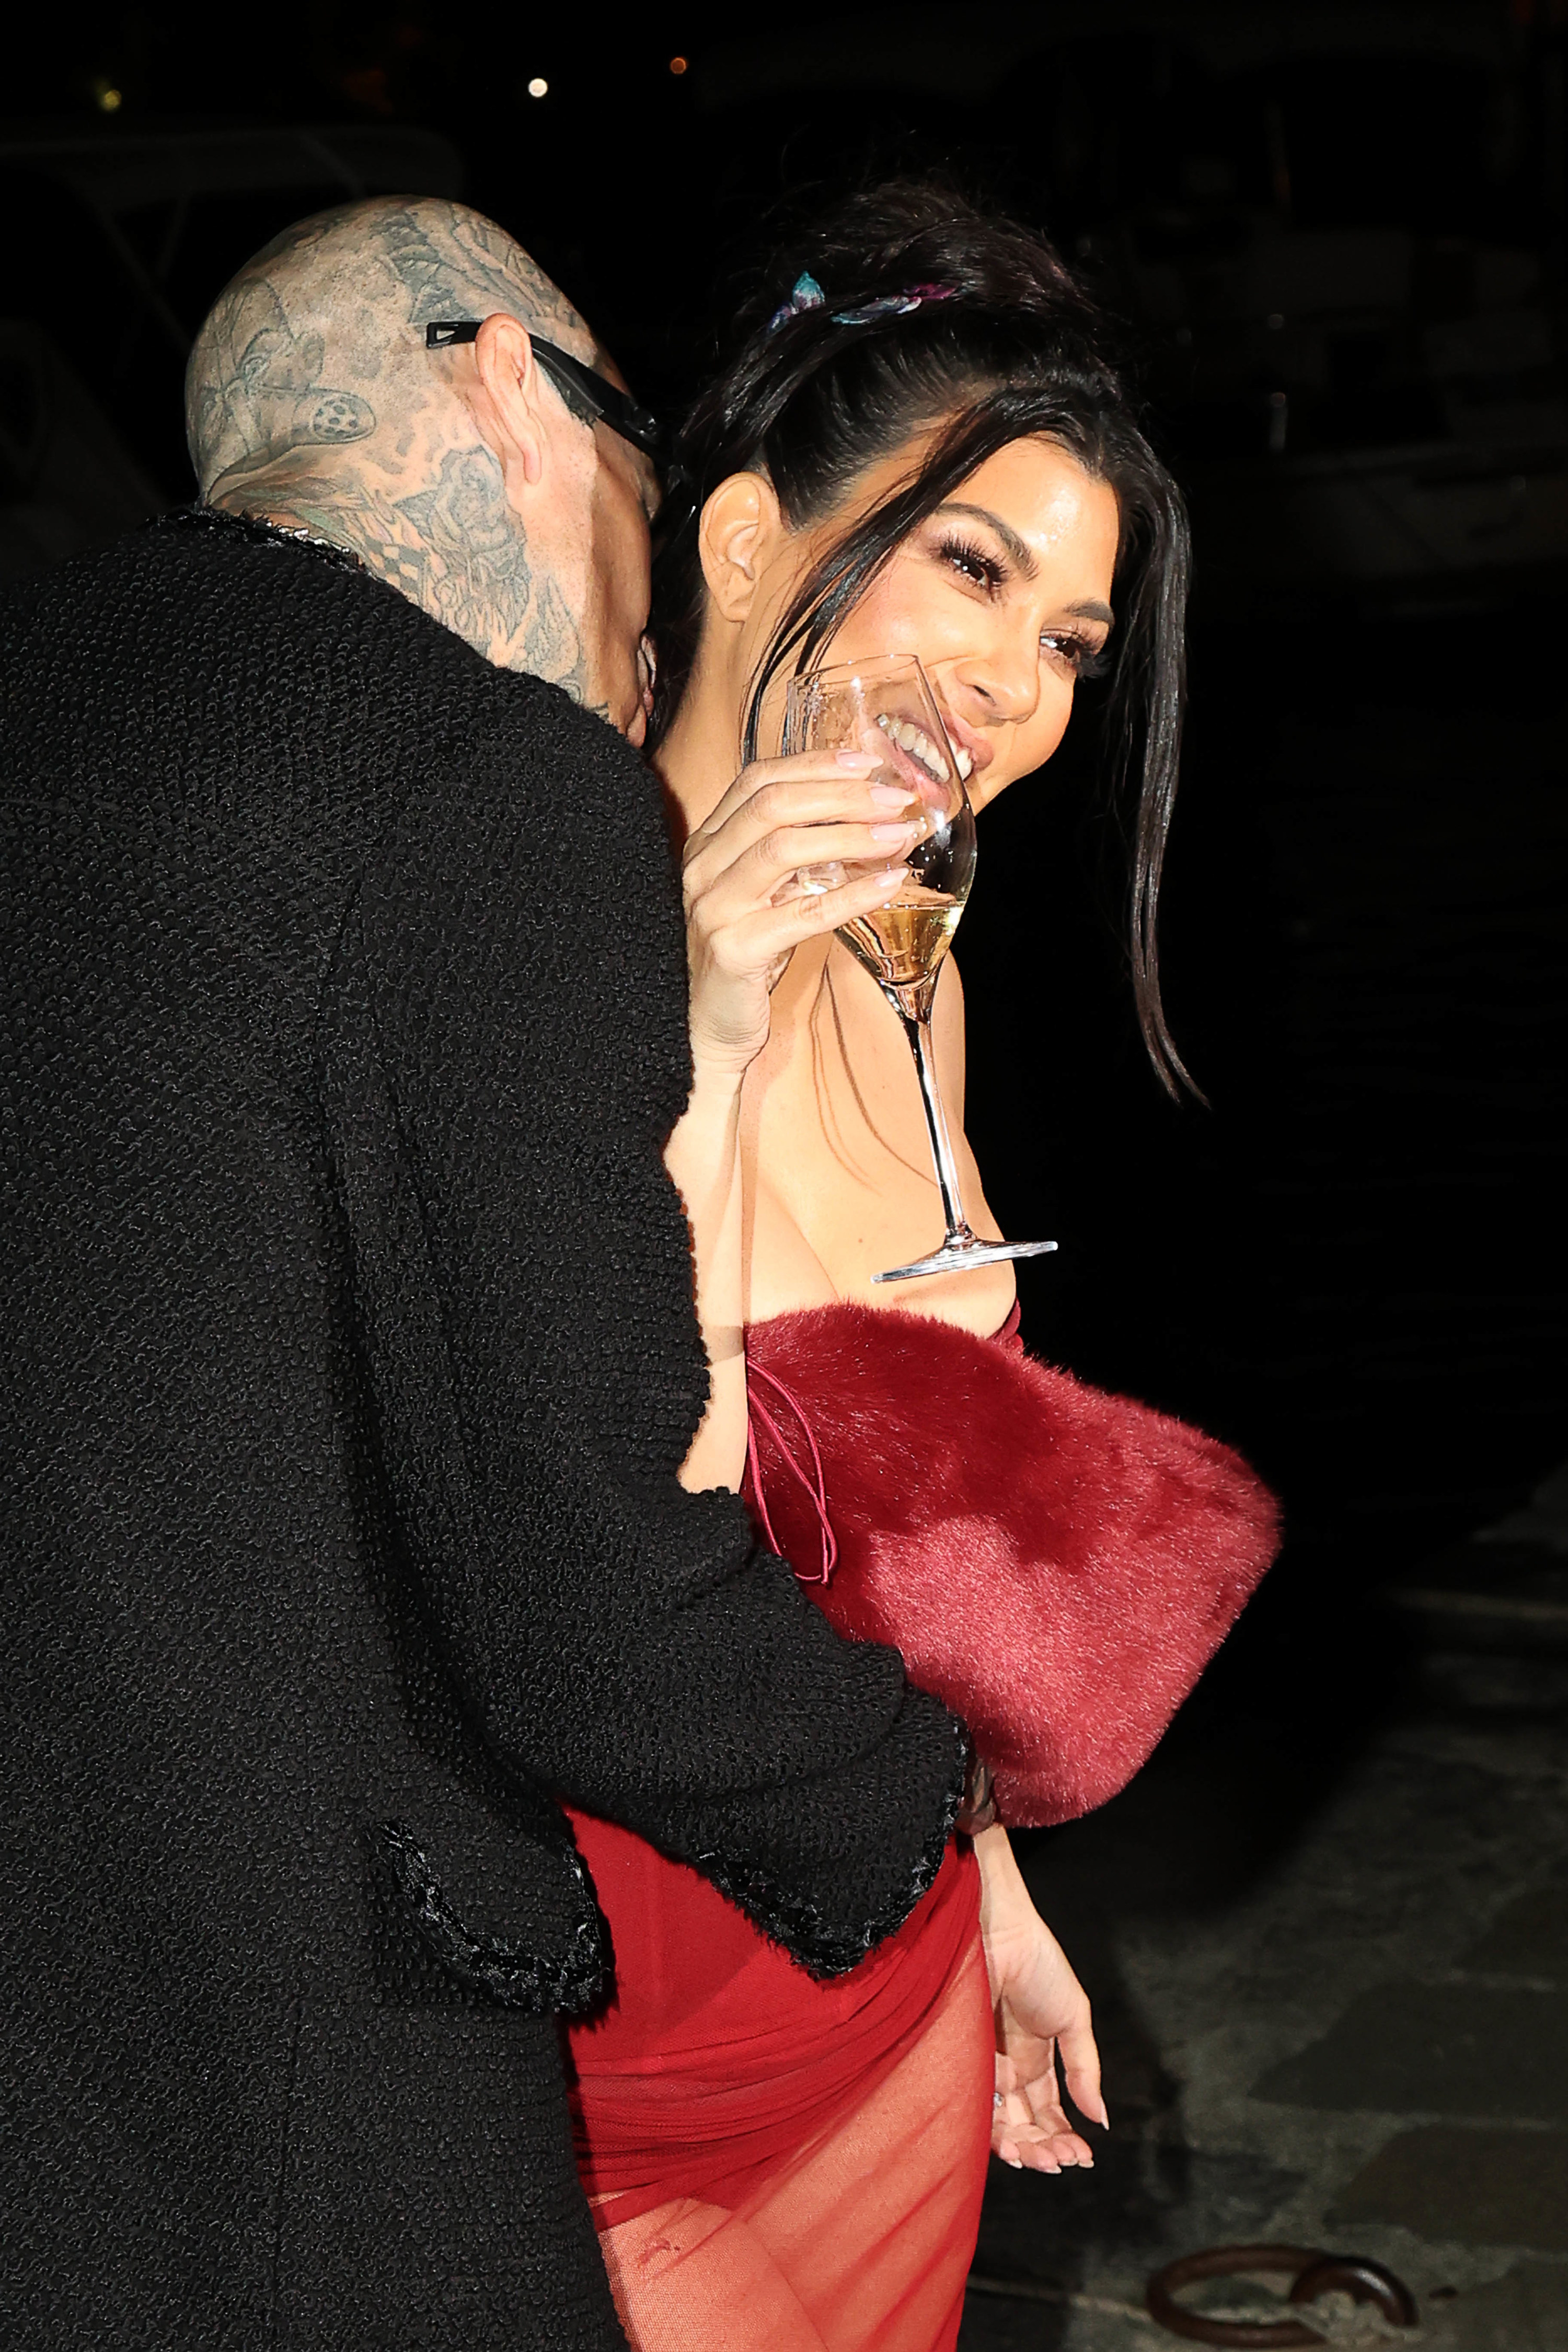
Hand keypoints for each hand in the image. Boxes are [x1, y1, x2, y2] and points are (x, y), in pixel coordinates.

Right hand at [679, 750, 923, 1074]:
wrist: (708, 1029)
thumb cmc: (747, 957)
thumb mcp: (766, 894)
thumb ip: (797, 855)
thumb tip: (870, 819)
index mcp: (708, 844)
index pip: (758, 780)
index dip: (815, 765)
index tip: (867, 762)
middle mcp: (703, 868)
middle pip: (774, 805)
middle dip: (841, 795)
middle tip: (895, 799)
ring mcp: (714, 908)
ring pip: (784, 849)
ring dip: (851, 836)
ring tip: (899, 835)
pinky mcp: (735, 950)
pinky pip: (803, 913)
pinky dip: (852, 895)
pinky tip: (888, 884)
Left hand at [974, 1825, 1107, 2173]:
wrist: (999, 1929)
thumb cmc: (1039, 1964)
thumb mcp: (1073, 2018)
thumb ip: (1085, 2069)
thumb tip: (1101, 2119)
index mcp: (1035, 2060)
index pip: (1049, 2113)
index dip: (1063, 2138)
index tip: (1082, 2157)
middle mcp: (1007, 2068)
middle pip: (1023, 2124)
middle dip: (1042, 2149)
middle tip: (1059, 2163)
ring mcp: (982, 2064)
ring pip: (998, 2122)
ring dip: (1019, 2145)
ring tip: (1036, 2156)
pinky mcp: (958, 2057)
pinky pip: (974, 2099)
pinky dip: (992, 2114)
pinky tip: (1011, 2107)